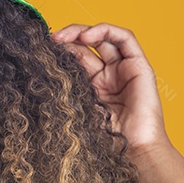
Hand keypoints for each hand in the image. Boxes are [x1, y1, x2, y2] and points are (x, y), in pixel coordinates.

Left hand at [50, 23, 169, 154]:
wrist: (133, 151)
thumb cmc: (107, 140)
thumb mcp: (78, 108)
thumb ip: (67, 87)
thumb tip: (43, 68)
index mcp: (93, 87)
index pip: (76, 57)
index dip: (61, 50)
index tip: (43, 50)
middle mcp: (109, 75)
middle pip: (88, 45)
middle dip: (69, 37)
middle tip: (52, 39)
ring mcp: (125, 70)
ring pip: (105, 37)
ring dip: (83, 31)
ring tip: (65, 36)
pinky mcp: (140, 66)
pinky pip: (125, 38)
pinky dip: (106, 31)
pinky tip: (87, 37)